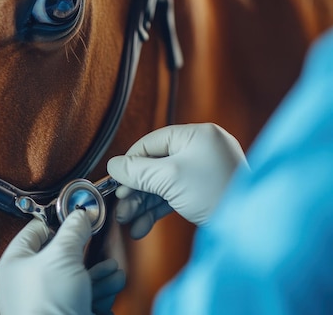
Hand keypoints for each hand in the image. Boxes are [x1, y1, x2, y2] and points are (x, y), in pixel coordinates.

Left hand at [0, 210, 124, 314]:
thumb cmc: (45, 305)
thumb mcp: (62, 256)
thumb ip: (72, 231)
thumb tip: (80, 216)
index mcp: (15, 264)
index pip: (33, 232)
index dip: (55, 220)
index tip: (73, 214)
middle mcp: (27, 283)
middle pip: (59, 256)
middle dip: (86, 251)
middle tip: (98, 241)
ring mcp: (45, 301)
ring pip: (75, 278)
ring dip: (98, 273)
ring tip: (113, 270)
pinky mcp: (62, 313)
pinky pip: (82, 297)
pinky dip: (99, 291)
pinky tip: (112, 285)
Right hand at [107, 123, 247, 238]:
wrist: (251, 230)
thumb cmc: (216, 194)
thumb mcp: (170, 178)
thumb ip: (138, 170)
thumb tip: (113, 165)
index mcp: (197, 135)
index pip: (151, 143)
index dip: (131, 163)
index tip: (116, 182)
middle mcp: (201, 150)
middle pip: (154, 165)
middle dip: (136, 190)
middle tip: (122, 207)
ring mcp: (203, 172)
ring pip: (162, 184)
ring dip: (142, 204)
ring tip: (128, 221)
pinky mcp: (203, 193)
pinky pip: (173, 196)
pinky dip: (157, 210)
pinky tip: (142, 227)